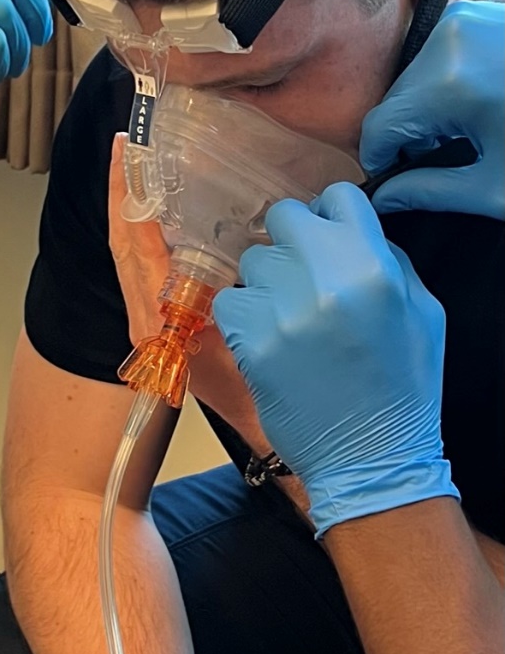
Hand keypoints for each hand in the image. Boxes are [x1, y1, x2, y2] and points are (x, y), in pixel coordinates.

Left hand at [108, 136, 268, 453]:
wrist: (284, 445)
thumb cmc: (277, 401)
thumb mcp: (260, 345)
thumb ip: (249, 300)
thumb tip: (254, 245)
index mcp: (164, 324)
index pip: (135, 247)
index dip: (130, 199)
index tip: (131, 152)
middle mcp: (148, 322)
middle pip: (124, 243)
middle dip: (127, 192)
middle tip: (135, 141)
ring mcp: (152, 327)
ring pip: (130, 256)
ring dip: (136, 210)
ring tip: (148, 164)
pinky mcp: (164, 331)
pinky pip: (147, 271)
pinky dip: (152, 236)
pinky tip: (175, 211)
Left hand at [213, 183, 459, 537]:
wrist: (372, 457)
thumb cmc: (403, 386)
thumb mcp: (422, 311)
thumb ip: (387, 258)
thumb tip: (349, 230)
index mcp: (374, 264)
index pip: (336, 196)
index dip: (330, 215)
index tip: (325, 235)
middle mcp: (325, 277)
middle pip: (284, 218)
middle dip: (291, 242)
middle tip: (301, 276)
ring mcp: (282, 308)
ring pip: (252, 261)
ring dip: (266, 282)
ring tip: (287, 316)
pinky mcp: (249, 340)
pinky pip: (229, 302)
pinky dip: (242, 316)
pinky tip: (266, 338)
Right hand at [361, 0, 503, 217]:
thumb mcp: (495, 187)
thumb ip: (430, 192)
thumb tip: (386, 199)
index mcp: (449, 84)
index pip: (380, 127)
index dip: (382, 161)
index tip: (398, 181)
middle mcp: (449, 39)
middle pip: (397, 98)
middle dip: (410, 134)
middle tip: (443, 161)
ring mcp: (464, 19)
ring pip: (415, 75)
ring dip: (428, 107)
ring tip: (470, 131)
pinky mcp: (479, 13)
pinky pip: (440, 54)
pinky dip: (448, 82)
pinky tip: (482, 103)